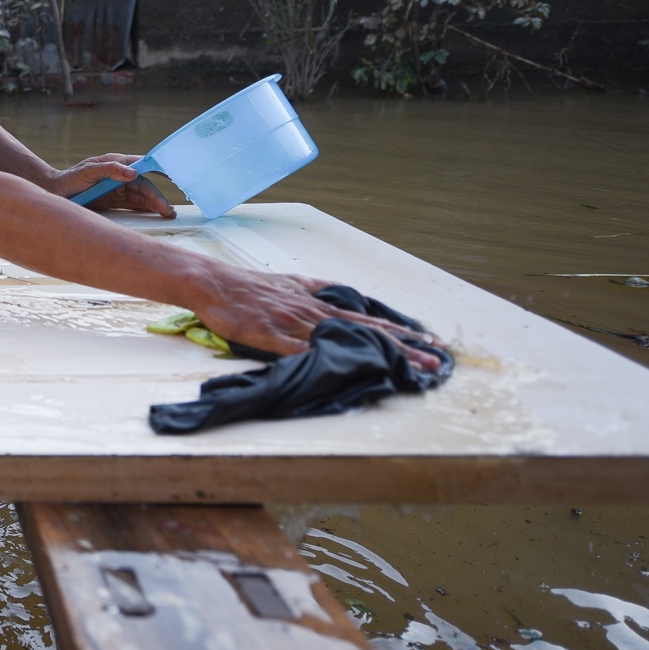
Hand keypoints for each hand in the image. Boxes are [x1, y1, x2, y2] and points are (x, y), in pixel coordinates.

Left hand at [44, 153, 174, 218]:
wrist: (54, 193)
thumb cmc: (69, 179)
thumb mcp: (87, 172)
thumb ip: (110, 169)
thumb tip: (133, 172)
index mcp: (115, 162)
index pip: (141, 164)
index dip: (157, 168)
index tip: (171, 175)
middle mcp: (119, 175)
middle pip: (143, 184)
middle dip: (157, 196)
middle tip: (168, 209)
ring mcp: (118, 188)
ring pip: (141, 196)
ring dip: (154, 204)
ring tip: (167, 214)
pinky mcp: (114, 200)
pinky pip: (133, 204)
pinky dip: (145, 209)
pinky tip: (155, 215)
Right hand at [194, 270, 447, 372]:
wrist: (212, 282)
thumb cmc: (248, 286)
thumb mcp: (290, 283)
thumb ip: (315, 291)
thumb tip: (339, 297)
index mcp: (316, 303)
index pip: (366, 318)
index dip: (399, 330)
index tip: (430, 341)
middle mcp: (311, 312)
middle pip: (365, 329)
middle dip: (403, 345)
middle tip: (436, 358)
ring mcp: (292, 324)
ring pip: (343, 339)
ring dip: (380, 353)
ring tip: (411, 367)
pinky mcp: (269, 335)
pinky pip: (299, 350)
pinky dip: (323, 357)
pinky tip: (344, 367)